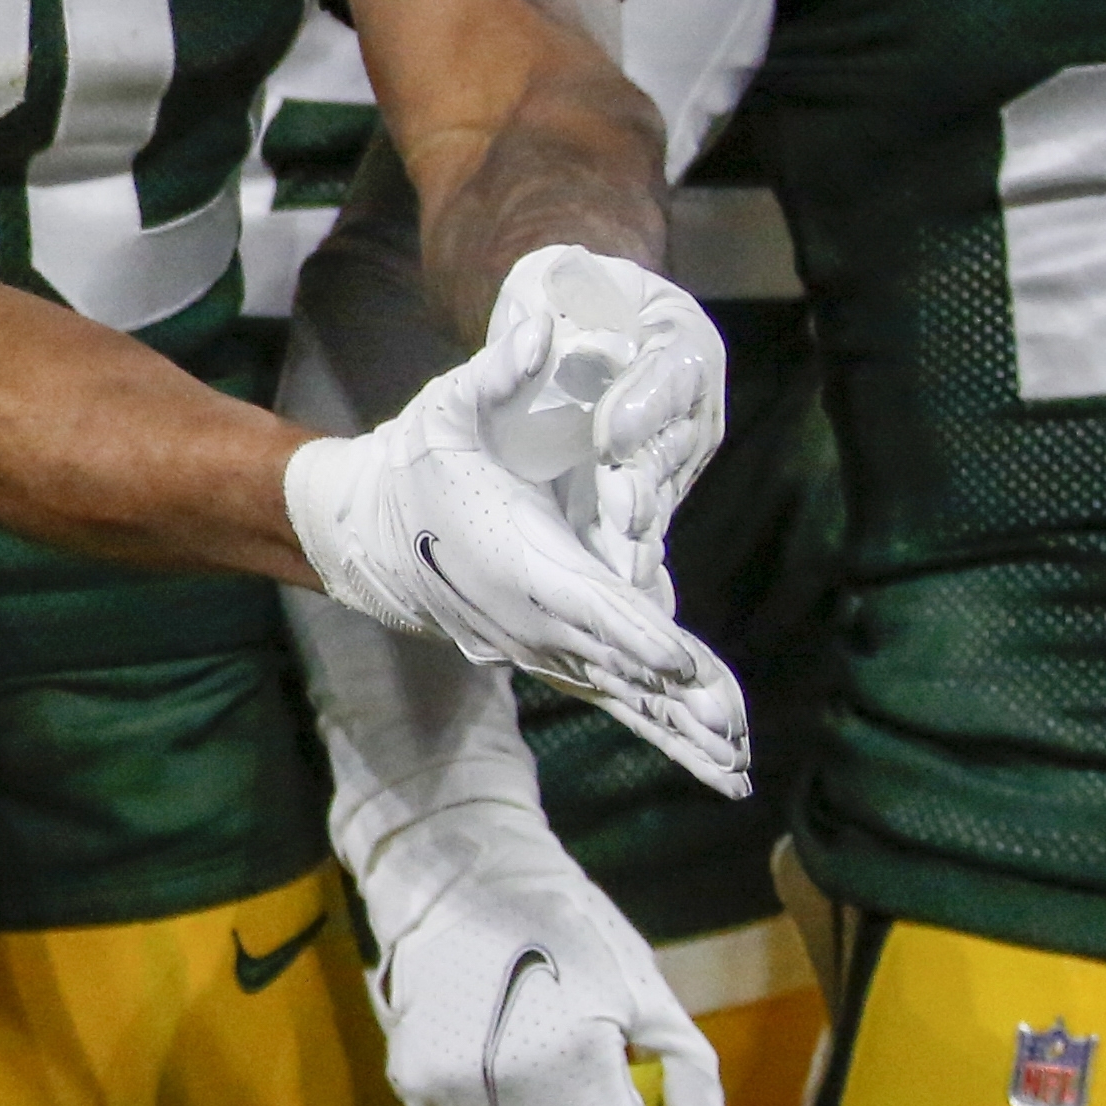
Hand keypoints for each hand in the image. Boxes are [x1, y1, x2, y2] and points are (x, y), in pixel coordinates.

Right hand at [287, 340, 750, 798]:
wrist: (367, 534)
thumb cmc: (416, 465)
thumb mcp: (447, 409)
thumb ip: (497, 374)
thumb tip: (539, 330)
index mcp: (522, 560)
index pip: (588, 603)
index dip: (639, 634)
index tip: (685, 668)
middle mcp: (535, 618)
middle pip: (617, 668)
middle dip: (679, 704)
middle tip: (736, 740)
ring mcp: (541, 646)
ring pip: (621, 695)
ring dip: (680, 734)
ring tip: (737, 774)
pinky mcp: (550, 656)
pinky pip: (614, 698)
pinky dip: (661, 729)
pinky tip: (708, 758)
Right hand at [354, 795, 733, 1105]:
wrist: (454, 878)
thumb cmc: (570, 928)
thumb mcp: (649, 990)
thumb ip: (688, 1079)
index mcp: (581, 1061)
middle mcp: (514, 1090)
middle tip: (592, 1090)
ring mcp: (455, 1094)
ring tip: (542, 1084)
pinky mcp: (413, 1088)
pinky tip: (495, 1072)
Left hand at [469, 244, 727, 590]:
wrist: (574, 319)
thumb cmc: (563, 293)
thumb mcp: (547, 283)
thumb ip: (540, 308)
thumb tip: (535, 334)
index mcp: (679, 334)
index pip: (671, 373)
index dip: (643, 407)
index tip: (609, 438)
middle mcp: (693, 394)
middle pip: (673, 440)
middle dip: (644, 480)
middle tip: (620, 513)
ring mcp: (681, 441)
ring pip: (664, 482)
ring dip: (642, 518)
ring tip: (622, 551)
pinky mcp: (660, 480)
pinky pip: (651, 509)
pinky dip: (635, 540)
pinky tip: (625, 574)